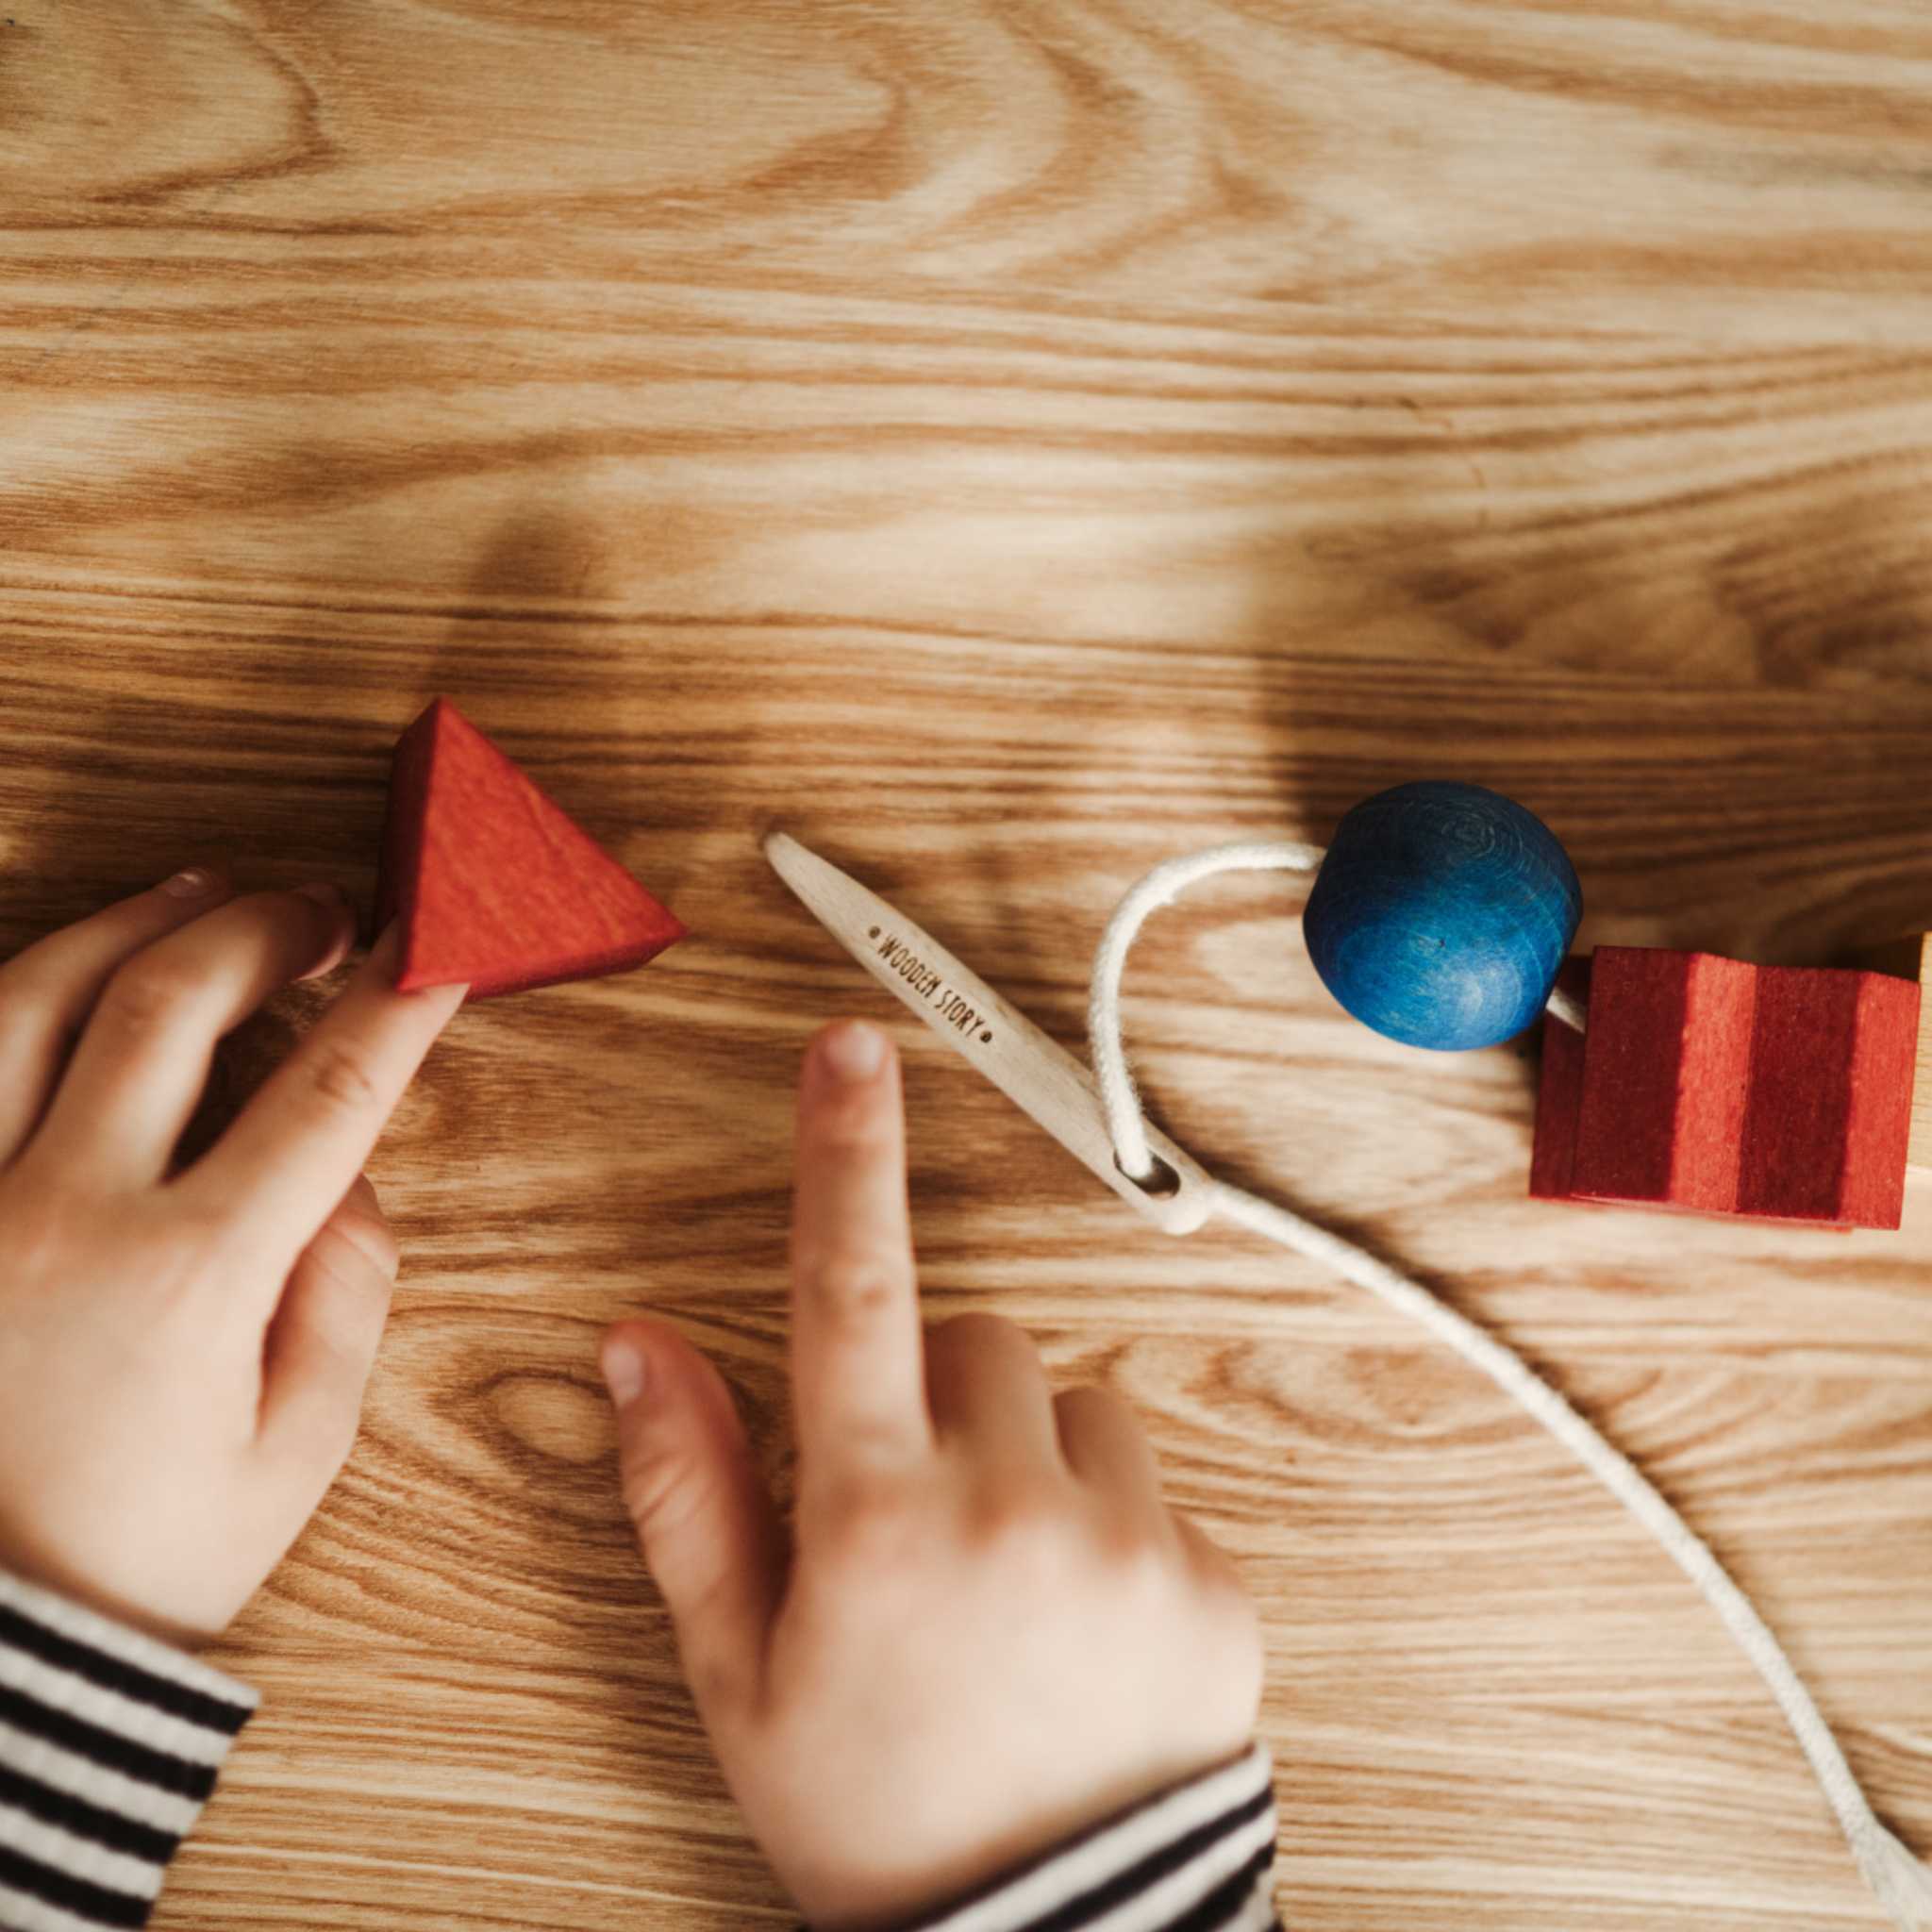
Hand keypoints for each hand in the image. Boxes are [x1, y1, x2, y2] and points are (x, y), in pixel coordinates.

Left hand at [0, 867, 465, 1645]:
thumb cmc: (138, 1552)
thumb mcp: (293, 1452)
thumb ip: (344, 1296)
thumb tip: (350, 1178)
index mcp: (190, 1274)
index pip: (326, 1093)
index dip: (395, 1006)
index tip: (434, 954)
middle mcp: (63, 1212)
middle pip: (174, 1003)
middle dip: (265, 928)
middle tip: (318, 910)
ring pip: (33, 998)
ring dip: (132, 925)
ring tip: (199, 895)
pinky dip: (13, 993)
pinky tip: (64, 972)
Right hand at [602, 1020, 1262, 1929]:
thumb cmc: (872, 1816)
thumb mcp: (738, 1677)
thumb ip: (685, 1492)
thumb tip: (639, 1346)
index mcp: (876, 1520)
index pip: (849, 1288)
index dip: (844, 1155)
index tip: (853, 1047)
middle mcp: (1010, 1504)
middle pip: (970, 1339)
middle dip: (929, 1393)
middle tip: (908, 1515)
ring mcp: (1126, 1536)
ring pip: (1068, 1398)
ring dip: (1030, 1452)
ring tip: (1002, 1581)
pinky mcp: (1212, 1574)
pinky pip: (1149, 1478)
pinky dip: (1108, 1519)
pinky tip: (1077, 1625)